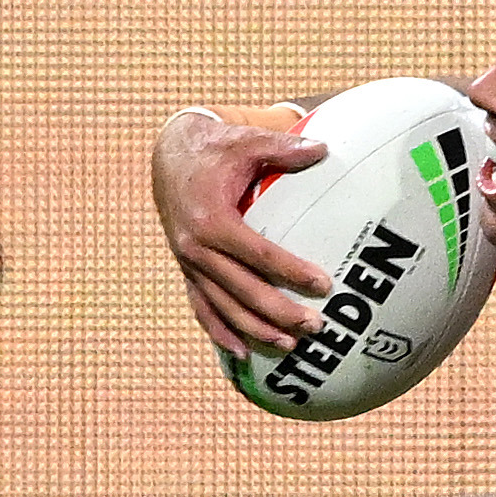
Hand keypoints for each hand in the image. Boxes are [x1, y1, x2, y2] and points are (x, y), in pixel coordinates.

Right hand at [151, 111, 334, 354]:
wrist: (171, 155)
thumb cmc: (216, 148)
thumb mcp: (246, 142)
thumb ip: (282, 147)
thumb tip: (322, 148)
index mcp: (212, 220)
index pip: (259, 254)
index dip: (291, 271)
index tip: (324, 284)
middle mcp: (196, 247)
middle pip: (243, 290)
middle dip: (280, 312)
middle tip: (317, 325)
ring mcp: (189, 263)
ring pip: (224, 307)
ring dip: (256, 330)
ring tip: (290, 345)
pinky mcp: (187, 270)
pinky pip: (202, 308)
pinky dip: (219, 332)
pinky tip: (241, 354)